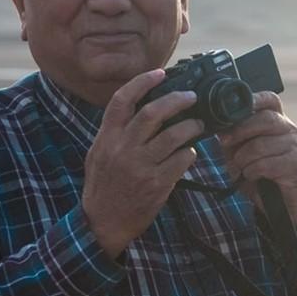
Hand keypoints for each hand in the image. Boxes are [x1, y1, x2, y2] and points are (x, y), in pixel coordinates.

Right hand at [82, 69, 202, 257]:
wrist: (103, 222)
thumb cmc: (103, 186)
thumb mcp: (98, 154)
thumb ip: (115, 132)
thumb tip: (140, 109)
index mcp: (107, 138)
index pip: (122, 101)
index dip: (142, 82)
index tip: (160, 73)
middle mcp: (123, 149)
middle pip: (153, 113)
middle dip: (177, 99)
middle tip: (191, 97)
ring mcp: (140, 167)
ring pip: (173, 136)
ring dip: (191, 127)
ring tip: (198, 126)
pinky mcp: (157, 184)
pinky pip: (182, 160)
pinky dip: (189, 153)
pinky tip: (189, 153)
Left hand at [216, 91, 296, 226]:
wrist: (275, 199)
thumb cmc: (255, 168)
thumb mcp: (238, 148)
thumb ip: (231, 134)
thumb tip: (218, 125)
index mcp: (275, 119)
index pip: (270, 100)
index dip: (255, 99)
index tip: (239, 106)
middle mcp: (288, 129)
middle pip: (265, 119)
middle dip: (240, 132)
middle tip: (225, 143)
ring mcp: (294, 146)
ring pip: (260, 145)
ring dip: (243, 159)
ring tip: (241, 166)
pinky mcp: (294, 165)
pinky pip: (265, 164)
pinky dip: (251, 172)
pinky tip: (252, 175)